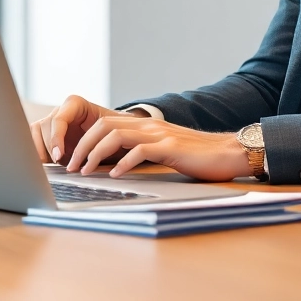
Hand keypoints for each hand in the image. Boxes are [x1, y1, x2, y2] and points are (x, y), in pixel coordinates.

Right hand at [29, 95, 139, 164]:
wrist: (113, 139)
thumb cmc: (113, 133)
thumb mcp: (111, 132)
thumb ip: (101, 137)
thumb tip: (92, 153)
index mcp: (75, 104)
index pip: (59, 118)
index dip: (56, 137)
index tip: (59, 155)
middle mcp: (61, 111)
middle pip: (45, 126)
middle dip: (50, 147)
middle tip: (59, 163)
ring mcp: (52, 122)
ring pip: (35, 133)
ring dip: (40, 150)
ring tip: (52, 165)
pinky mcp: (46, 134)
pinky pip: (32, 140)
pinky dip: (37, 153)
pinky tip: (45, 165)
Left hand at [65, 117, 250, 182]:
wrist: (228, 152)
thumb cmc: (197, 157)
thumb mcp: (164, 151)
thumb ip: (143, 151)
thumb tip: (116, 165)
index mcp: (145, 126)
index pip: (104, 124)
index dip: (84, 140)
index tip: (74, 160)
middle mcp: (149, 126)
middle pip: (104, 127)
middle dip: (83, 147)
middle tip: (72, 167)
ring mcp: (159, 135)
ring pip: (116, 136)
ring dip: (96, 154)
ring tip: (86, 171)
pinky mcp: (171, 148)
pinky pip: (140, 150)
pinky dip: (123, 163)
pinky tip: (114, 175)